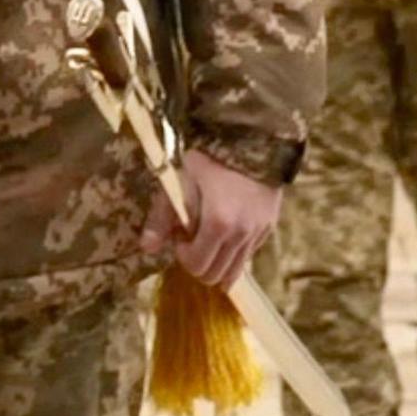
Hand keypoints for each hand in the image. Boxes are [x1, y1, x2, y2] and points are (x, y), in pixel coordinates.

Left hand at [139, 152, 279, 291]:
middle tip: (191, 240)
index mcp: (218, 225)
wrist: (250, 140)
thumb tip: (146, 248)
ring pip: (236, 270)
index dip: (182, 256)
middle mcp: (241, 235)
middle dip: (199, 263)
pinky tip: (226, 232)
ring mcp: (258, 233)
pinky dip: (235, 252)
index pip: (197, 265)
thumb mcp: (179, 184)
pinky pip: (249, 254)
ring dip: (218, 261)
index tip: (179, 237)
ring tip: (208, 239)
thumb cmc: (208, 160)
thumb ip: (162, 218)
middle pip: (216, 275)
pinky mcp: (269, 228)